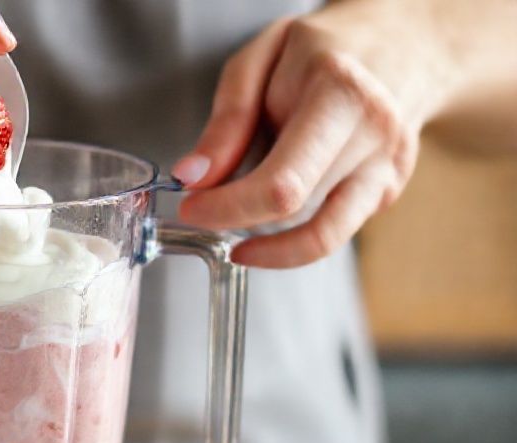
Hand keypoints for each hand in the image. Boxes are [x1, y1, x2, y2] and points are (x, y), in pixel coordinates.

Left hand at [173, 0, 453, 267]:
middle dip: (239, 222)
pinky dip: (294, 235)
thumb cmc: (322, 49)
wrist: (400, 45)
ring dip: (269, 247)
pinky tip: (272, 213)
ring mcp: (389, 168)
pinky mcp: (388, 191)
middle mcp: (374, 136)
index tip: (192, 207)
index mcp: (340, 95)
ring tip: (237, 232)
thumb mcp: (259, 59)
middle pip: (299, 213)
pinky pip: (335, 230)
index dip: (228, 207)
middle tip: (205, 213)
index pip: (282, 182)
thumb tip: (195, 177)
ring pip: (323, 237)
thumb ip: (228, 119)